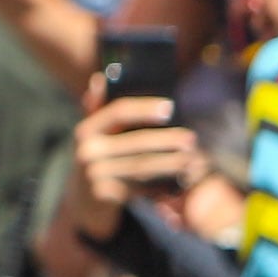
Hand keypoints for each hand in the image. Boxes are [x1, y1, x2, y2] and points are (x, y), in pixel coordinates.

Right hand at [71, 93, 201, 234]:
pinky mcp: (105, 194)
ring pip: (141, 166)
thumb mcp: (94, 132)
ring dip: (171, 163)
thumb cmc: (99, 155)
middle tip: (192, 139)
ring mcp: (94, 174)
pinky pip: (140, 187)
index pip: (118, 111)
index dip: (144, 108)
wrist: (84, 197)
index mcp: (86, 128)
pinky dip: (162, 183)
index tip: (170, 107)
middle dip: (167, 139)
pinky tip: (181, 178)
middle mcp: (86, 150)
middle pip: (135, 141)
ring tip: (194, 159)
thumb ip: (99, 108)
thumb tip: (99, 79)